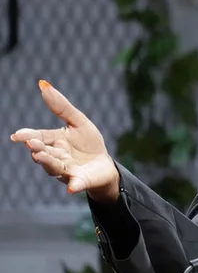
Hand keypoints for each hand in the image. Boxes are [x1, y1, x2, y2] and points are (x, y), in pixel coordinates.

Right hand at [9, 80, 118, 202]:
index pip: (39, 137)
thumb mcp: (78, 122)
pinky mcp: (81, 181)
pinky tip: (72, 187)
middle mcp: (56, 158)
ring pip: (54, 168)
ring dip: (47, 162)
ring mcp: (67, 171)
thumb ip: (61, 107)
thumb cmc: (88, 144)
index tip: (17, 135)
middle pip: (44, 153)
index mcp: (54, 142)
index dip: (28, 136)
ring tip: (40, 156)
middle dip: (37, 148)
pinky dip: (74, 185)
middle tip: (32, 144)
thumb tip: (43, 84)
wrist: (104, 165)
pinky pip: (76, 184)